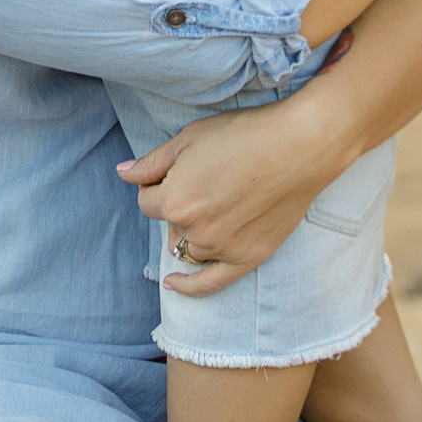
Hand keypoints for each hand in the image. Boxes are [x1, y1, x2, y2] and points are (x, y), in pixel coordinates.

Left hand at [115, 87, 351, 296]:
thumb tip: (122, 174)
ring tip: (213, 204)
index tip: (180, 170)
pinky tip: (174, 284)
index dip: (159, 183)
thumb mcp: (188, 139)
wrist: (299, 146)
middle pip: (168, 224)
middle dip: (177, 205)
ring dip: (190, 231)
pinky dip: (189, 286)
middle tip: (206, 180)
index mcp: (174, 201)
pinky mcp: (247, 258)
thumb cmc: (244, 135)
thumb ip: (151, 163)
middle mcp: (194, 231)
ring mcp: (221, 249)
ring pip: (188, 248)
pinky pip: (209, 284)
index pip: (147, 201)